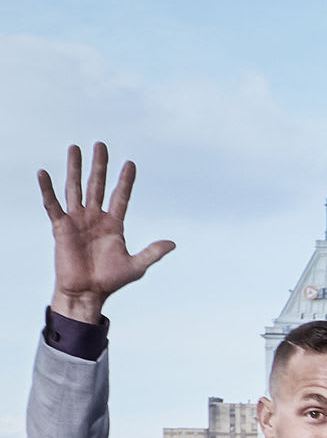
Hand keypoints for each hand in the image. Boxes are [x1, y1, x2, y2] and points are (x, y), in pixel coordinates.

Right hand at [37, 143, 175, 323]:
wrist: (87, 292)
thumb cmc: (110, 280)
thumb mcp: (136, 266)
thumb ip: (152, 252)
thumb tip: (173, 243)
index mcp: (114, 224)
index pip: (121, 196)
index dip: (125, 181)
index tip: (130, 163)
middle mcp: (95, 218)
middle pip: (97, 185)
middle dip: (100, 166)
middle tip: (101, 144)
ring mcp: (77, 220)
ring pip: (76, 188)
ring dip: (75, 168)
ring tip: (75, 148)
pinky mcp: (61, 227)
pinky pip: (52, 205)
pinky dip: (47, 189)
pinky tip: (44, 173)